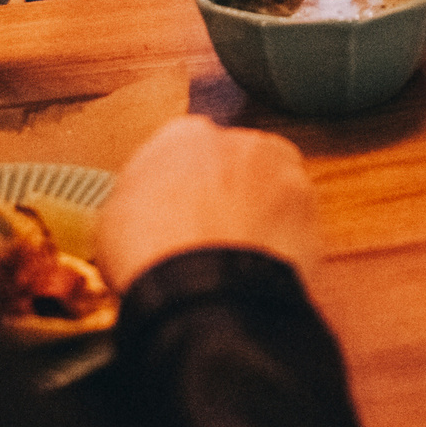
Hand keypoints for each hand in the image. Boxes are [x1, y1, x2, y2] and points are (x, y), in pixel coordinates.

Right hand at [97, 115, 322, 292]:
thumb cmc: (154, 253)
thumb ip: (139, 192)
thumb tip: (144, 204)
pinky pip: (297, 224)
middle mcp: (239, 142)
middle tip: (210, 234)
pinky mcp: (312, 211)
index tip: (179, 209)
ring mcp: (282, 173)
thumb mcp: (114, 217)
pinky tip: (260, 269)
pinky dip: (284, 242)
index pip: (187, 150)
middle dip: (228, 192)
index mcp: (185, 135)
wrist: (204, 291)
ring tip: (236, 256)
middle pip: (236, 163)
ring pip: (272, 188)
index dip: (182, 185)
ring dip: (260, 213)